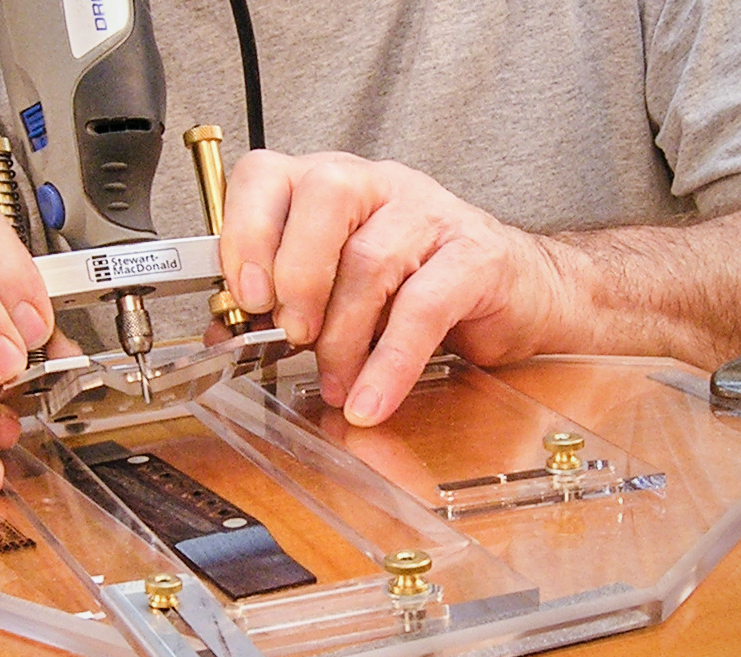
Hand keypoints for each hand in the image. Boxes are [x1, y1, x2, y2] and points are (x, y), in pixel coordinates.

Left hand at [219, 150, 568, 425]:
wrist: (517, 293)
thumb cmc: (415, 285)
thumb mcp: (335, 291)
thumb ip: (279, 303)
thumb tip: (223, 331)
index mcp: (327, 185)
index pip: (268, 175)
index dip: (245, 231)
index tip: (241, 295)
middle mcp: (376, 185)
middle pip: (325, 195)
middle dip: (296, 273)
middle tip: (290, 334)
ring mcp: (429, 213)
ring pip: (370, 259)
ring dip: (342, 336)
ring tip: (336, 383)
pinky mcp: (474, 255)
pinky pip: (424, 307)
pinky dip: (390, 362)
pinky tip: (372, 397)